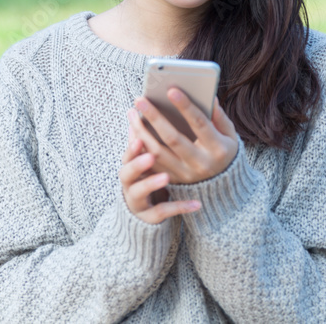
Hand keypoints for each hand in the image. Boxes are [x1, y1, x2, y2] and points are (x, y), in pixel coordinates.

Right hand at [119, 109, 201, 223]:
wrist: (144, 209)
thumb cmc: (147, 173)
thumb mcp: (142, 156)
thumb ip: (144, 135)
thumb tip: (151, 108)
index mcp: (130, 163)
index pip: (128, 151)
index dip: (132, 141)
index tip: (137, 129)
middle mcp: (130, 181)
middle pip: (129, 171)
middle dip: (138, 162)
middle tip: (150, 153)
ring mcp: (138, 200)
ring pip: (140, 192)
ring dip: (151, 183)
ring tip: (165, 178)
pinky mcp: (150, 217)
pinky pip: (162, 213)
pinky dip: (179, 208)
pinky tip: (197, 205)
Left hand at [129, 88, 238, 184]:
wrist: (223, 187)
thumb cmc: (225, 153)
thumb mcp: (230, 136)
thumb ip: (220, 117)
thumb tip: (210, 97)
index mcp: (217, 149)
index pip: (199, 124)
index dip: (185, 106)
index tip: (171, 90)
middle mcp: (200, 163)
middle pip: (172, 138)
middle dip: (154, 117)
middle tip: (140, 99)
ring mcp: (185, 174)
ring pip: (157, 152)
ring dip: (141, 131)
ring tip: (132, 113)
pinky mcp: (173, 180)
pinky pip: (151, 164)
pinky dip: (140, 147)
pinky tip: (134, 130)